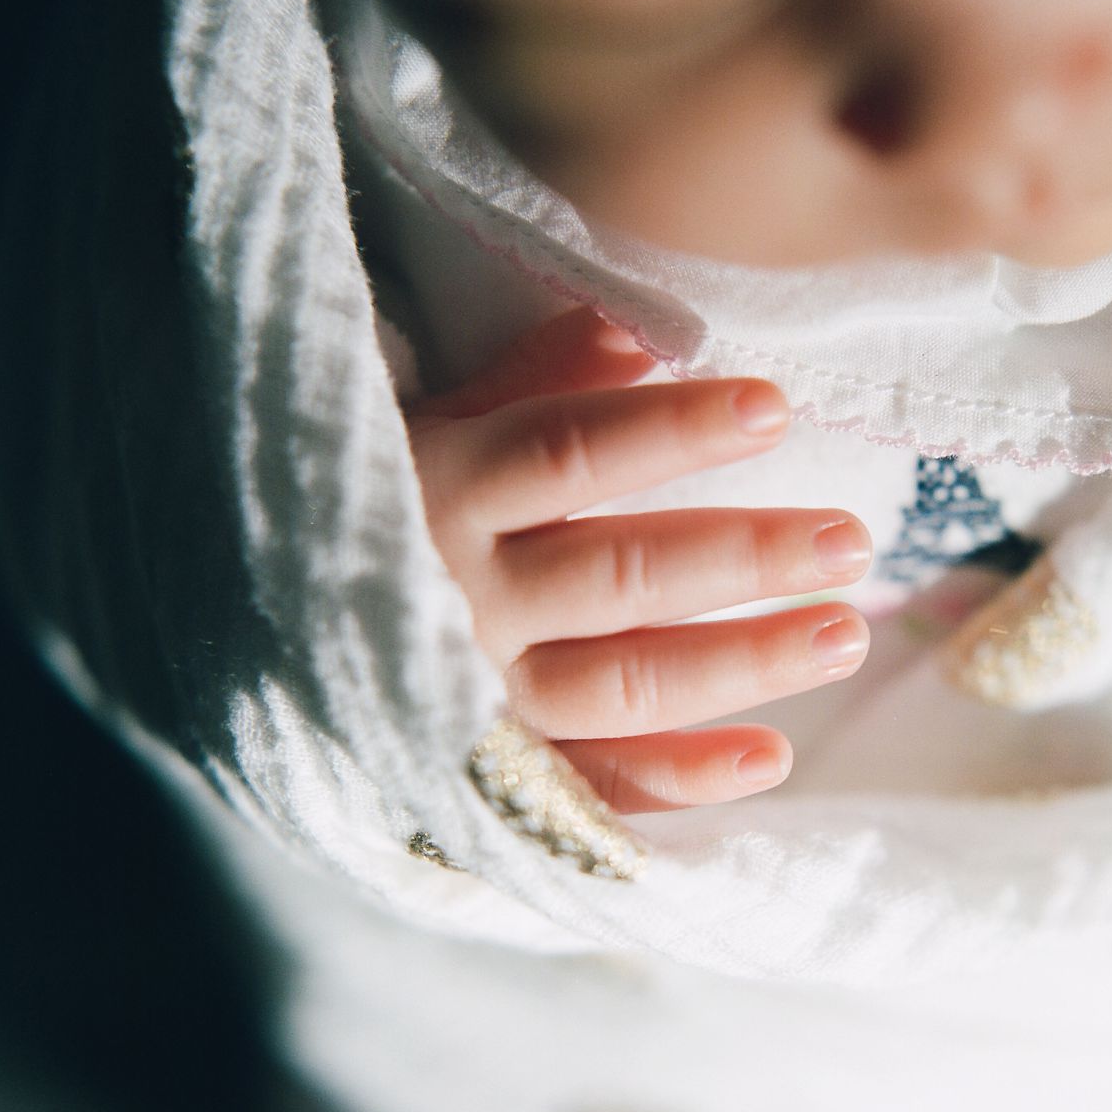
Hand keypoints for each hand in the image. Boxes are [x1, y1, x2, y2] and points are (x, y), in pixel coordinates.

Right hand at [406, 308, 871, 813]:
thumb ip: (527, 382)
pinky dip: (680, 776)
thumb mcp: (430, 428)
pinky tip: (773, 758)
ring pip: (621, 681)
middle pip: (618, 574)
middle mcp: (461, 600)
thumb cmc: (376, 507)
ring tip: (845, 633)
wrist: (263, 638)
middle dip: (742, 557)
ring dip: (740, 663)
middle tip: (849, 541)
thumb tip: (637, 330)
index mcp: (444, 493)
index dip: (671, 432)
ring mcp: (479, 697)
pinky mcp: (496, 773)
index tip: (774, 408)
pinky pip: (593, 782)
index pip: (568, 453)